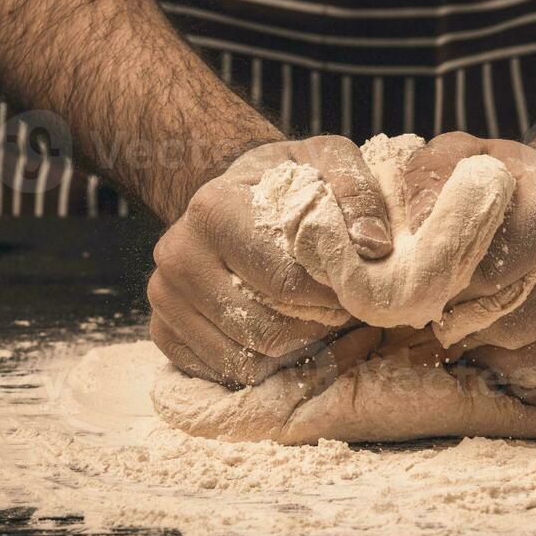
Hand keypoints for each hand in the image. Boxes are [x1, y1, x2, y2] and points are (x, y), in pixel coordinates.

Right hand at [148, 136, 393, 387]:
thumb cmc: (286, 179)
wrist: (235, 192)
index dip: (332, 300)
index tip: (355, 295)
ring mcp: (164, 296)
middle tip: (340, 317)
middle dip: (314, 332)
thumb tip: (374, 246)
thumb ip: (355, 193)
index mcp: (214, 211)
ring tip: (317, 327)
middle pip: (262, 331)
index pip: (284, 284)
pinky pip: (219, 374)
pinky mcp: (161, 329)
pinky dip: (260, 370)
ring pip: (241, 362)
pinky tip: (285, 341)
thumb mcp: (327, 162)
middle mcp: (178, 255)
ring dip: (291, 356)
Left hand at [402, 132, 535, 407]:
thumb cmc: (496, 187)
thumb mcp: (456, 164)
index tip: (428, 295)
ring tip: (476, 340)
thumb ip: (426, 182)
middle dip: (471, 334)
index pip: (490, 277)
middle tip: (447, 325)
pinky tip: (510, 362)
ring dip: (499, 364)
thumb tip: (401, 235)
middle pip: (518, 327)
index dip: (447, 296)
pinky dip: (534, 387)